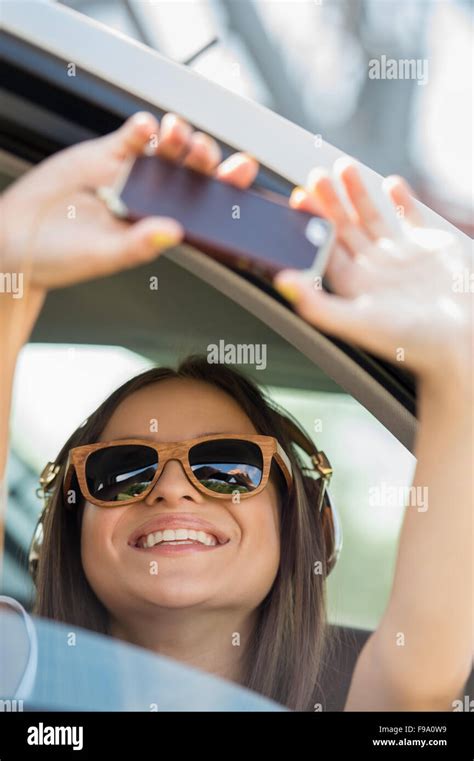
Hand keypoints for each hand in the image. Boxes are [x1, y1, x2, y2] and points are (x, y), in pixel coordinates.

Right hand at [1, 111, 257, 292]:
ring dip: (178, 138)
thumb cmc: (60, 256)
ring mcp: (132, 175)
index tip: (242, 171)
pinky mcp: (107, 154)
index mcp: (160, 227)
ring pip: (167, 150)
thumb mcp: (101, 255)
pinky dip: (142, 128)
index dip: (226, 190)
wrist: (16, 236)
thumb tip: (173, 234)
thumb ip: (136, 245)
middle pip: (191, 174)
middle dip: (204, 159)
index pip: (203, 208)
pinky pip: (131, 136)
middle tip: (202, 150)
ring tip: (177, 133)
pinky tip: (146, 127)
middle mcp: (153, 200)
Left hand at [274, 159, 471, 383]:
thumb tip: (281, 282)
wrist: (461, 343)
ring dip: (358, 193)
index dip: (310, 223)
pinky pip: (410, 218)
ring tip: (344, 166)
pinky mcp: (430, 249)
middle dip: (330, 201)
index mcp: (353, 286)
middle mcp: (373, 270)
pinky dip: (401, 200)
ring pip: (373, 218)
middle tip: (316, 174)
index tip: (297, 196)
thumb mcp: (356, 321)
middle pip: (344, 229)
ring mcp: (401, 258)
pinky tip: (391, 182)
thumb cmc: (409, 341)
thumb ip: (317, 303)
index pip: (324, 248)